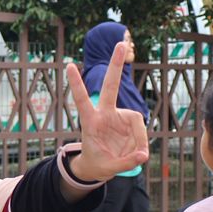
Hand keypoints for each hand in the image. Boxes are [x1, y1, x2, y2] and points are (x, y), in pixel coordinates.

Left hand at [67, 41, 148, 181]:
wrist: (99, 166)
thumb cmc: (98, 163)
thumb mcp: (108, 168)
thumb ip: (125, 162)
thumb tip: (143, 154)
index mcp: (90, 122)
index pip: (82, 99)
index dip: (77, 84)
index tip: (69, 65)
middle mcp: (105, 114)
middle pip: (111, 86)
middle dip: (116, 65)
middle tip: (120, 43)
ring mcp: (118, 116)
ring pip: (136, 122)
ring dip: (138, 141)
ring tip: (135, 157)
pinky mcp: (130, 121)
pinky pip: (141, 132)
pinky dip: (142, 144)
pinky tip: (138, 153)